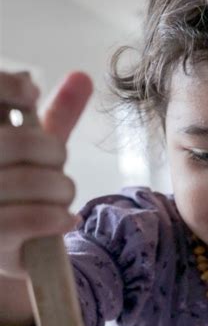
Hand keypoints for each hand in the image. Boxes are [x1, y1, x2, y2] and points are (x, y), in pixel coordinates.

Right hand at [0, 70, 92, 277]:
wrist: (6, 249)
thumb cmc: (16, 193)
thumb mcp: (32, 153)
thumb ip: (55, 117)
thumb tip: (83, 77)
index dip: (8, 87)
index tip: (30, 93)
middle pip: (18, 143)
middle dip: (52, 153)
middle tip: (59, 167)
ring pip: (30, 181)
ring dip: (61, 188)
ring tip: (64, 197)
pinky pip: (30, 219)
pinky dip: (57, 217)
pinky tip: (65, 220)